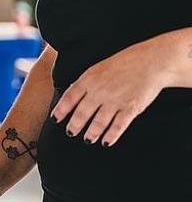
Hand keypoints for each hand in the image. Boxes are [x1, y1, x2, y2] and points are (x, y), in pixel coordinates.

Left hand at [51, 39, 168, 146]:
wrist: (150, 62)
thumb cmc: (123, 63)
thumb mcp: (98, 68)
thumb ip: (86, 81)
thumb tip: (71, 91)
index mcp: (89, 79)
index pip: (69, 98)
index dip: (61, 110)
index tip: (55, 119)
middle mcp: (99, 91)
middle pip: (82, 113)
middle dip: (74, 125)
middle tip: (70, 133)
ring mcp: (115, 101)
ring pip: (98, 122)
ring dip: (91, 133)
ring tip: (87, 140)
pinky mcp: (131, 108)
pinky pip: (118, 126)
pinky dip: (111, 136)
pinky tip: (106, 142)